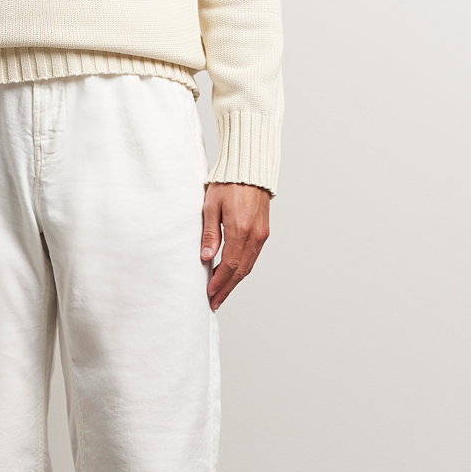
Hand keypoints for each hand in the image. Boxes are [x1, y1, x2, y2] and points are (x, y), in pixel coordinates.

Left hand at [201, 182, 270, 310]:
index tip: (209, 292)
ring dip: (234, 282)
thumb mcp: (211, 206)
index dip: (218, 281)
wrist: (250, 169)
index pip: (229, 264)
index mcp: (240, 229)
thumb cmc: (229, 183)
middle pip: (240, 271)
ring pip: (248, 266)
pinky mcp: (263, 232)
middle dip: (226, 289)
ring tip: (221, 293)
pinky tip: (231, 275)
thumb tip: (206, 257)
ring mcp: (261, 234)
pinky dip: (242, 269)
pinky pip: (252, 257)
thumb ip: (210, 233)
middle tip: (215, 302)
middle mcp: (255, 235)